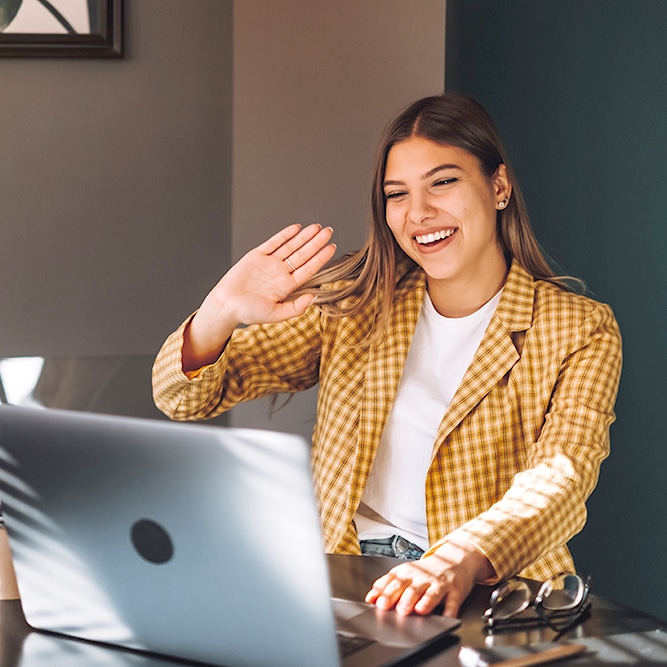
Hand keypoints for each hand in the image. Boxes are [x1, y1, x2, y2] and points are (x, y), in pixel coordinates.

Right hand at [183, 223, 335, 370]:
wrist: (226, 305)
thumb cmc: (248, 312)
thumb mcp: (276, 314)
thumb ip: (296, 308)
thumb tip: (314, 298)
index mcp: (287, 286)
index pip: (308, 269)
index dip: (320, 258)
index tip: (331, 248)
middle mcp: (280, 273)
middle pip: (302, 255)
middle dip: (316, 243)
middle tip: (329, 231)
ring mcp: (269, 263)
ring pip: (290, 246)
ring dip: (303, 237)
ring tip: (316, 227)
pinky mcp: (256, 256)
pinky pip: (273, 243)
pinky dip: (284, 235)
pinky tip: (296, 228)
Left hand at [364, 539, 493, 617]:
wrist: (454, 558)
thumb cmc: (426, 572)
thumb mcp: (406, 573)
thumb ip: (388, 585)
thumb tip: (370, 598)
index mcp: (407, 572)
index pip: (393, 580)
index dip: (384, 590)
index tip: (375, 601)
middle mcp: (422, 577)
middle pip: (411, 587)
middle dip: (402, 597)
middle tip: (395, 607)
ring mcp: (440, 583)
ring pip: (431, 592)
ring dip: (425, 601)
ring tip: (418, 610)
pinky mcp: (456, 591)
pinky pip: (453, 601)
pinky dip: (450, 609)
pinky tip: (446, 615)